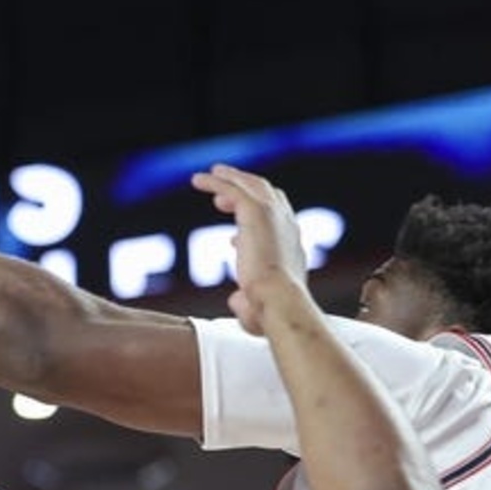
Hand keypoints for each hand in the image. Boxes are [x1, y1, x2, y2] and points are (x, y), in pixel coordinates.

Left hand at [190, 163, 311, 334]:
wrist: (279, 302)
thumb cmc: (271, 314)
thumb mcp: (258, 309)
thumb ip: (246, 303)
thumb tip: (235, 300)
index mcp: (292, 250)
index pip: (278, 227)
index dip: (258, 229)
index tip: (236, 238)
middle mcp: (287, 228)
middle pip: (270, 198)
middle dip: (247, 194)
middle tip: (223, 197)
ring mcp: (274, 217)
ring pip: (252, 186)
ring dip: (231, 179)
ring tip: (211, 175)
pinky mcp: (256, 212)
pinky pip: (233, 188)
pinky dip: (216, 182)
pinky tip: (198, 180)